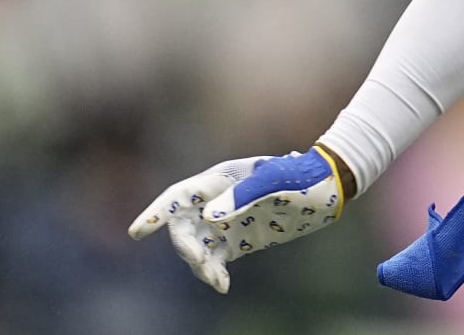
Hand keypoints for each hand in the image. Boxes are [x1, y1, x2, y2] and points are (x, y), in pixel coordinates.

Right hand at [128, 147, 345, 292]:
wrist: (327, 189)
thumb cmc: (299, 178)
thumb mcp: (274, 181)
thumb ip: (241, 196)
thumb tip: (209, 216)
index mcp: (220, 180)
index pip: (179, 196)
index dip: (156, 213)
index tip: (136, 233)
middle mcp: (217, 201)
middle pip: (183, 226)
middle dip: (185, 247)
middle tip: (199, 263)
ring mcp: (226, 221)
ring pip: (197, 247)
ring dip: (200, 265)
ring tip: (217, 279)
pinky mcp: (238, 240)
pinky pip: (216, 259)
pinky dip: (214, 273)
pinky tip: (222, 285)